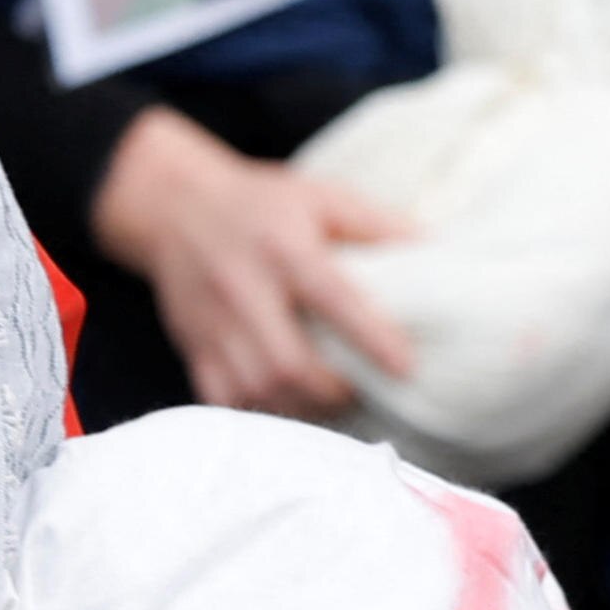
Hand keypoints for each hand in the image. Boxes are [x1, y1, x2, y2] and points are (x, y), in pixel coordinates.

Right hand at [87, 106, 418, 417]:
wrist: (175, 206)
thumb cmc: (261, 204)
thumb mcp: (322, 196)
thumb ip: (377, 224)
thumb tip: (435, 252)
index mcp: (283, 247)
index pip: (332, 298)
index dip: (372, 338)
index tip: (406, 367)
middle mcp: (244, 288)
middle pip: (288, 362)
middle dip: (334, 391)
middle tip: (363, 392)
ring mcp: (213, 323)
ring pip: (256, 388)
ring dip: (301, 408)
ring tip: (332, 404)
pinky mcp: (193, 345)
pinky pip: (221, 399)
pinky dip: (258, 412)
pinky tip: (286, 406)